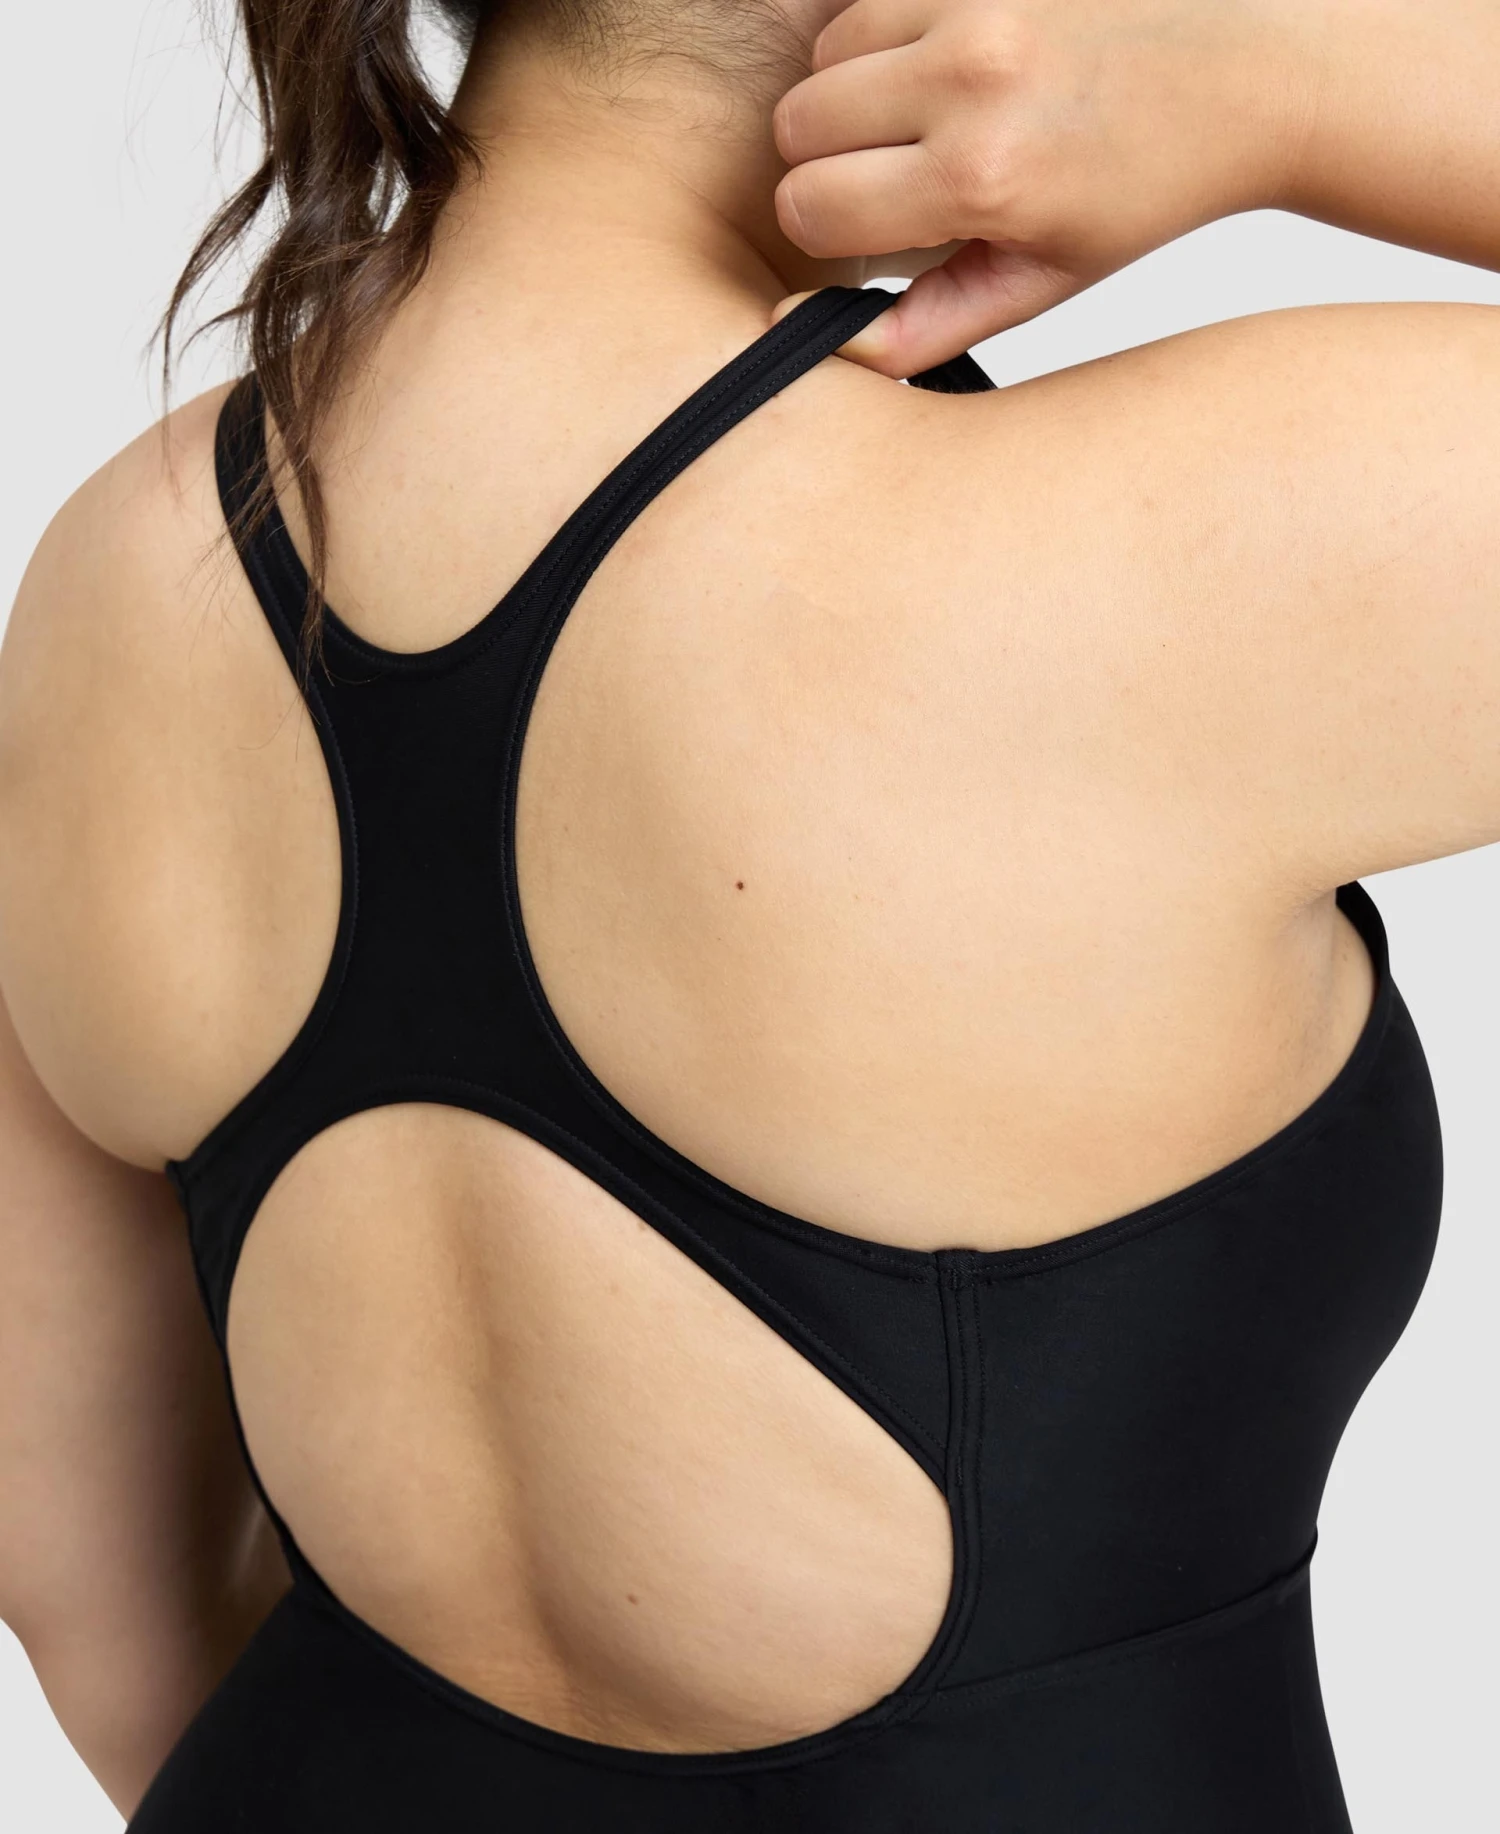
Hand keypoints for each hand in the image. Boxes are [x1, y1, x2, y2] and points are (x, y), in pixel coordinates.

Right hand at [772, 0, 1319, 372]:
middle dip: (829, 159)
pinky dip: (886, 33)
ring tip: (923, 116)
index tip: (872, 229)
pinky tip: (943, 64)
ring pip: (824, 55)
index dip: (828, 227)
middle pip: (797, 126)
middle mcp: (970, 79)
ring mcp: (975, 2)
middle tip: (895, 173)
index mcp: (982, 178)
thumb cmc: (1147, 182)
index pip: (809, 208)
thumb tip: (818, 342)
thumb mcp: (1041, 280)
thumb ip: (925, 325)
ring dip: (852, 90)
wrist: (1247, 71)